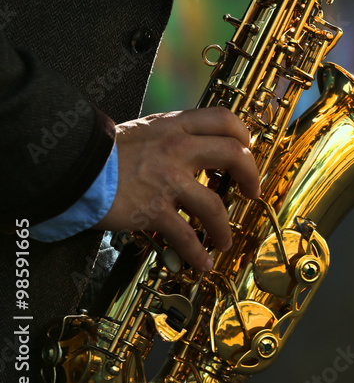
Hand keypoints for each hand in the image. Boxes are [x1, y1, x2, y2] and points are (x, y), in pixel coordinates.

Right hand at [95, 108, 259, 270]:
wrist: (73, 166)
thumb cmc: (104, 150)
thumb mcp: (144, 129)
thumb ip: (170, 135)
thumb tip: (192, 146)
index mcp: (175, 126)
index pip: (224, 120)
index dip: (244, 135)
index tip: (247, 150)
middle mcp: (178, 149)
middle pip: (233, 154)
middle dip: (251, 176)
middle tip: (251, 192)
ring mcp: (168, 180)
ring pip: (215, 205)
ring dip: (225, 227)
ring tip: (225, 240)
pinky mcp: (153, 209)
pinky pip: (186, 236)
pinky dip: (198, 253)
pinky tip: (202, 262)